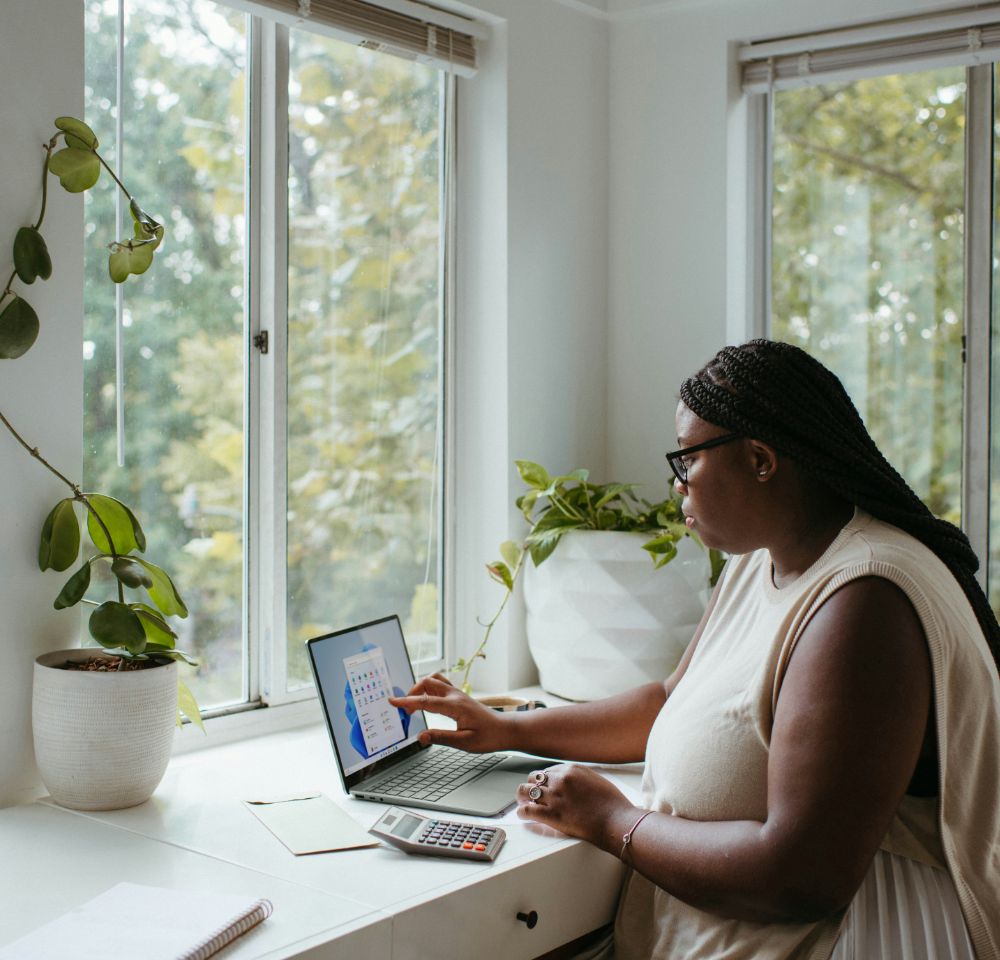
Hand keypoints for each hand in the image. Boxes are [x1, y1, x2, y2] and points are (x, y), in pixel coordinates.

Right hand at [388, 674, 510, 753]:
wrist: (505, 730)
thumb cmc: (488, 737)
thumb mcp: (464, 743)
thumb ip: (441, 738)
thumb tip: (421, 736)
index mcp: (455, 706)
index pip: (425, 701)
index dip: (407, 702)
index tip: (392, 701)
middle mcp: (455, 696)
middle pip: (427, 683)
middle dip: (412, 693)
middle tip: (406, 711)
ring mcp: (458, 694)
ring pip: (434, 680)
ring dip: (420, 688)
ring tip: (415, 704)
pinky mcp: (459, 696)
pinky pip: (440, 684)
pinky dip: (429, 688)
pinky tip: (427, 700)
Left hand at [516, 764, 635, 849]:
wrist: (616, 820)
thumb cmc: (612, 803)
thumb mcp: (596, 779)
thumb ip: (579, 778)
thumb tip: (570, 782)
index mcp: (571, 769)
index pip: (548, 771)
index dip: (543, 780)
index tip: (542, 786)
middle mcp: (560, 780)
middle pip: (534, 778)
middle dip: (531, 785)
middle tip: (530, 793)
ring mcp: (555, 797)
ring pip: (526, 791)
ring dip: (522, 796)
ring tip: (521, 801)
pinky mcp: (552, 815)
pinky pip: (528, 810)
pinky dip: (522, 812)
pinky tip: (522, 814)